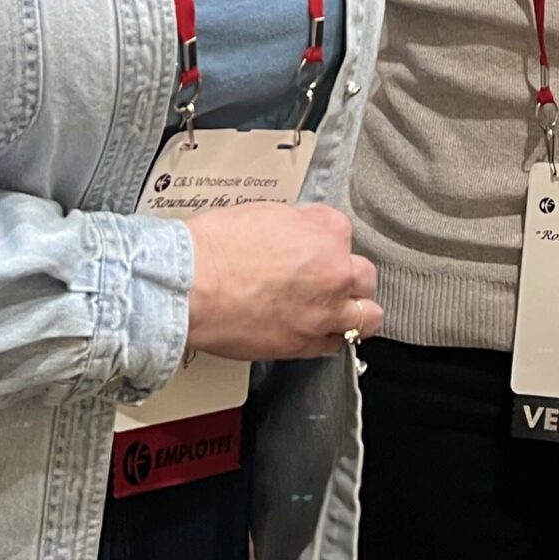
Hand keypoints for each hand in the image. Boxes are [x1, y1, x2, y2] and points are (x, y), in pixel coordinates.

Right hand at [183, 202, 380, 361]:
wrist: (192, 286)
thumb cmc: (216, 248)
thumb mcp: (263, 213)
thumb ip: (295, 225)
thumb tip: (298, 234)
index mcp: (327, 233)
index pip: (342, 234)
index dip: (322, 242)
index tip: (308, 249)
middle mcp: (335, 272)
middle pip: (364, 277)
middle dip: (347, 277)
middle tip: (325, 280)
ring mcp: (324, 312)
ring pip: (367, 317)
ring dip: (353, 313)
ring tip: (334, 311)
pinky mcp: (305, 344)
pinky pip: (336, 346)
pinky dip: (328, 339)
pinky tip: (313, 331)